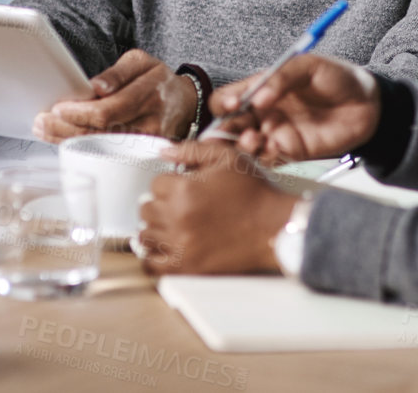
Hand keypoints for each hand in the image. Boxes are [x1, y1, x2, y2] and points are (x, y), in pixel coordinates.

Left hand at [32, 49, 196, 143]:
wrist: (185, 102)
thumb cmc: (156, 80)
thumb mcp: (141, 61)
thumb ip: (118, 72)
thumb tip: (97, 86)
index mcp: (149, 91)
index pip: (110, 108)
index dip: (82, 112)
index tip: (58, 108)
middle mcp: (151, 119)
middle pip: (103, 131)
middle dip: (67, 128)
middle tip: (42, 122)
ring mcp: (150, 141)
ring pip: (104, 145)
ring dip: (70, 139)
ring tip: (45, 131)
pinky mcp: (146, 154)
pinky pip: (111, 153)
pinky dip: (85, 147)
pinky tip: (65, 140)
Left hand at [134, 141, 297, 274]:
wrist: (272, 226)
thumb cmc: (253, 192)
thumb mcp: (227, 158)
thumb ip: (192, 150)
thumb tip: (163, 152)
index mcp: (183, 189)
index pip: (154, 184)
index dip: (168, 183)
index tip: (180, 188)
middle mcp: (177, 218)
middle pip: (145, 210)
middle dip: (159, 204)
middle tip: (176, 205)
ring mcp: (180, 245)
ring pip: (145, 236)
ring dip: (155, 228)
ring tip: (171, 225)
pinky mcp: (187, 267)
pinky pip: (151, 264)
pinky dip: (152, 256)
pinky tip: (163, 248)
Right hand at [211, 54, 380, 164]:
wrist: (368, 103)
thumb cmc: (337, 77)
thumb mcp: (308, 66)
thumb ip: (281, 77)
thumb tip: (258, 97)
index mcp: (261, 89)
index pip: (229, 98)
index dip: (226, 102)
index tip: (235, 104)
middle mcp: (264, 113)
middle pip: (230, 126)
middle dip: (224, 131)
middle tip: (232, 131)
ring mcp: (275, 134)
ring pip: (245, 146)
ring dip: (242, 146)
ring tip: (253, 139)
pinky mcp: (290, 152)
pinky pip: (268, 159)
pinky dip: (264, 156)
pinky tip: (273, 147)